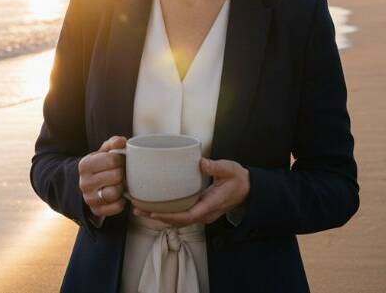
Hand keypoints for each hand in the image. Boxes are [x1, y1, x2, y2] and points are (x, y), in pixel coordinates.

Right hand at [78, 135, 127, 218]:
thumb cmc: (101, 165)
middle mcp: (84, 182)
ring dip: (121, 187)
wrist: (90, 184)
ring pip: (115, 193)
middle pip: (116, 176)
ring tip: (120, 183)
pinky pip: (117, 207)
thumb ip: (114, 143)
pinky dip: (122, 201)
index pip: (112, 160)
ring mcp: (89, 198)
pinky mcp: (96, 210)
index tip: (120, 161)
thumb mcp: (104, 151)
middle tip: (122, 172)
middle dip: (122, 173)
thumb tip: (122, 141)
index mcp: (85, 164)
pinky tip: (120, 195)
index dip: (121, 160)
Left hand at [133, 157, 249, 226]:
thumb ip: (215, 166)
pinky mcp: (199, 209)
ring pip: (178, 220)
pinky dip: (167, 213)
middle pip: (178, 221)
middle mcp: (204, 213)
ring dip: (160, 216)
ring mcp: (202, 213)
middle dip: (157, 218)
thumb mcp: (229, 169)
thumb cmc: (237, 179)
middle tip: (138, 210)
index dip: (169, 216)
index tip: (153, 213)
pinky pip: (181, 215)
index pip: (187, 216)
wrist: (247, 189)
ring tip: (141, 209)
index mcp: (210, 205)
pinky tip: (156, 207)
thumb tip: (200, 162)